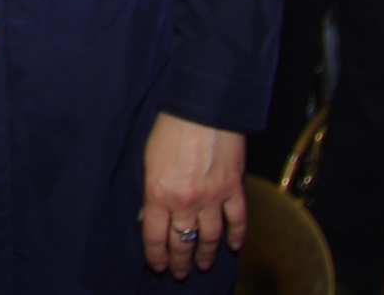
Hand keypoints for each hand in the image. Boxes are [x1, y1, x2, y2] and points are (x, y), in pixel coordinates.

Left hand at [140, 112, 245, 277]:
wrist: (202, 110)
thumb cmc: (170, 130)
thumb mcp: (148, 161)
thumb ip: (149, 192)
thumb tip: (145, 216)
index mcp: (158, 193)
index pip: (155, 236)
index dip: (156, 256)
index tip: (158, 266)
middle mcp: (185, 201)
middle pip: (182, 242)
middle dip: (179, 262)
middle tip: (179, 273)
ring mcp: (212, 197)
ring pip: (210, 238)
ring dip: (206, 255)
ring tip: (203, 265)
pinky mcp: (233, 190)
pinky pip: (237, 221)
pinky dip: (237, 237)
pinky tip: (233, 247)